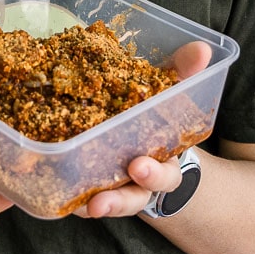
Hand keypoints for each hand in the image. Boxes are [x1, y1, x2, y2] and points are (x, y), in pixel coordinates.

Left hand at [76, 41, 212, 219]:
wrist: (131, 129)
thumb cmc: (152, 113)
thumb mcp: (166, 91)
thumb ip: (182, 72)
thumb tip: (203, 48)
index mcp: (161, 162)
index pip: (165, 176)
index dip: (154, 175)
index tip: (138, 166)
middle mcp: (136, 183)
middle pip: (132, 199)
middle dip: (119, 200)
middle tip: (101, 201)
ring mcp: (110, 187)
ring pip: (102, 202)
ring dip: (88, 204)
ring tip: (76, 206)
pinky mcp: (84, 187)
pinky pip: (74, 198)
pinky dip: (65, 197)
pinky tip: (52, 192)